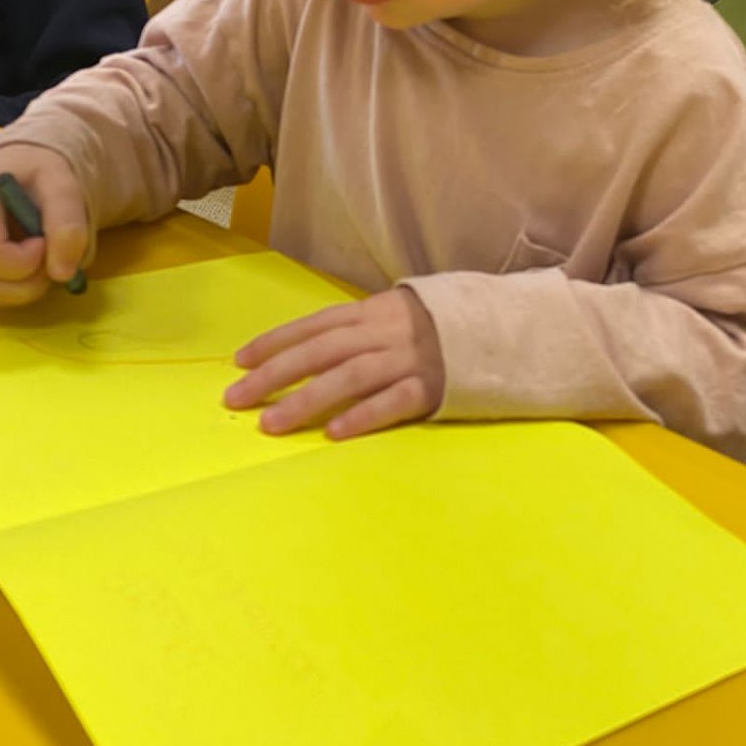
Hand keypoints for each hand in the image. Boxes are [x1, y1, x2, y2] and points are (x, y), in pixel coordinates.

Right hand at [0, 142, 92, 303]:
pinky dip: (7, 290)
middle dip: (24, 283)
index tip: (44, 242)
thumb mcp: (61, 183)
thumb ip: (67, 221)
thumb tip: (62, 273)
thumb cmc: (35, 172)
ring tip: (38, 262)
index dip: (24, 261)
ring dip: (18, 290)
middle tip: (48, 260)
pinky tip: (21, 266)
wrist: (14, 165)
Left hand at [224, 289, 444, 439]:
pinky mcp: (436, 387)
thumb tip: (312, 347)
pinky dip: (362, 416)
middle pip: (320, 351)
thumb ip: (363, 329)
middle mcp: (387, 332)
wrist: (509, 331)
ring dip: (305, 400)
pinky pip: (393, 402)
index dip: (276, 342)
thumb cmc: (446, 328)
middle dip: (274, 375)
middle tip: (236, 399)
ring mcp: (411, 358)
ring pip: (348, 377)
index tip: (239, 362)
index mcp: (375, 311)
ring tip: (271, 425)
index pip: (315, 325)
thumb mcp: (402, 316)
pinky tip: (333, 434)